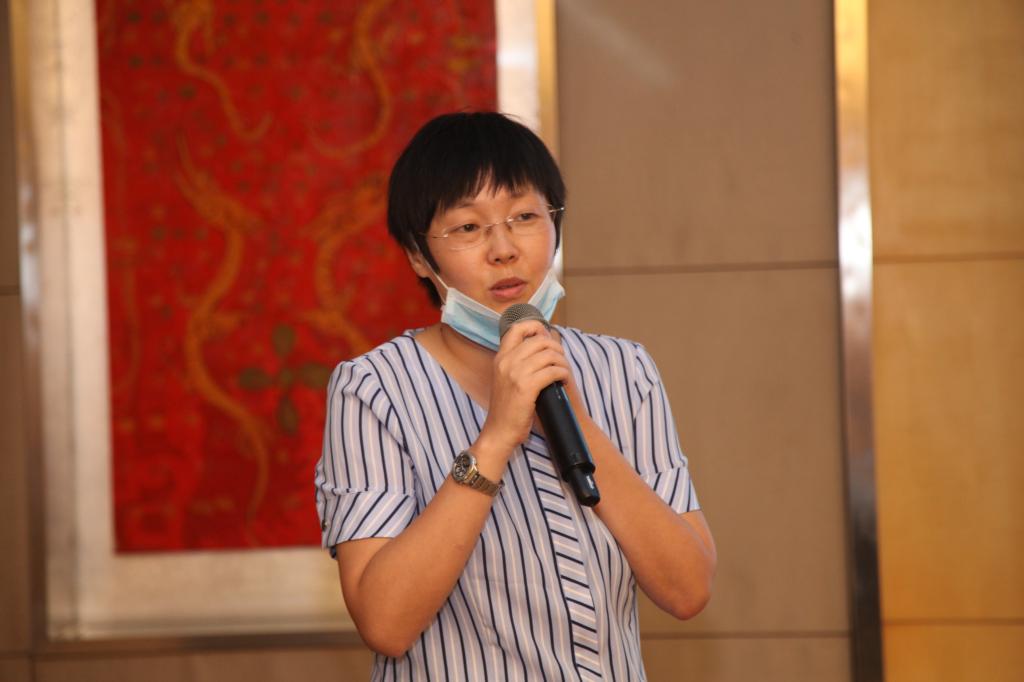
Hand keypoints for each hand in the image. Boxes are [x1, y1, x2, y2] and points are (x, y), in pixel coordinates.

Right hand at [479, 320, 570, 452]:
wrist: (499, 432)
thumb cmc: (506, 408)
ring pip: (549, 356)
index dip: (535, 326)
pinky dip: (563, 374)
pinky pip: (553, 371)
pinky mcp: (526, 388)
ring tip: (564, 373)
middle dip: (556, 348)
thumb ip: (518, 362)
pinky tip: (563, 381)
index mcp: (500, 358)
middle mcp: (506, 362)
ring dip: (562, 363)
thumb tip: (542, 347)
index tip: (546, 335)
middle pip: (539, 341)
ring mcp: (515, 374)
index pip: (517, 329)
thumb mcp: (505, 379)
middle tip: (561, 360)